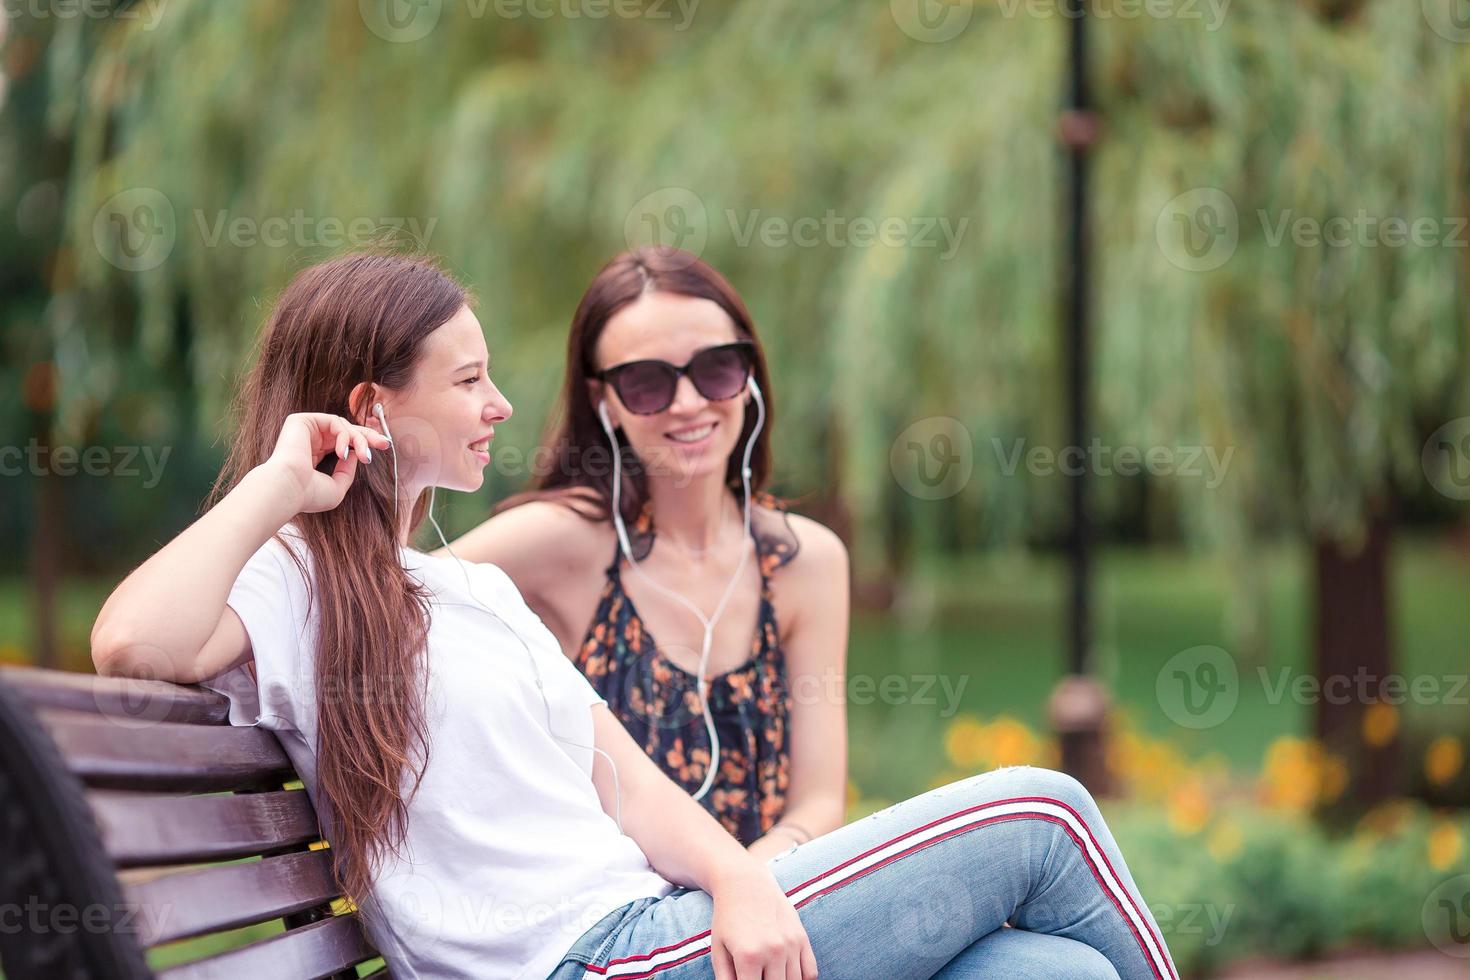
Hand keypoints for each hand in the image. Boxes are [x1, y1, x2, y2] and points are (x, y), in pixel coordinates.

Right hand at [260, 412, 391, 514]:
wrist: (288, 489)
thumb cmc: (309, 495)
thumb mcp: (337, 487)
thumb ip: (348, 471)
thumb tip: (355, 454)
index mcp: (313, 455)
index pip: (342, 443)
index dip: (363, 443)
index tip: (384, 447)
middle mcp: (308, 441)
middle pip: (345, 430)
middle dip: (368, 436)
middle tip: (385, 444)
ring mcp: (304, 430)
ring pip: (342, 426)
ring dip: (359, 439)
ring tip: (364, 456)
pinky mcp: (300, 421)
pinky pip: (333, 421)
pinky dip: (344, 435)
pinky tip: (342, 452)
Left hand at [709, 865, 817, 979]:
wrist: (746, 883)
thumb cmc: (727, 919)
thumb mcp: (718, 951)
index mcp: (748, 957)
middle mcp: (773, 951)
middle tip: (758, 979)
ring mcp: (791, 945)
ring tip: (770, 976)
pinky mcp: (802, 938)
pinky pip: (810, 973)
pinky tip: (788, 977)